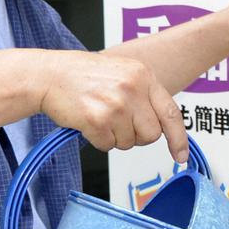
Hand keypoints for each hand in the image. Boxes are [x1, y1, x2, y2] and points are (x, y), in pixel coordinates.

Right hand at [38, 50, 188, 162]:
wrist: (48, 74)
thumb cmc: (83, 76)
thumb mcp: (123, 73)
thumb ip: (144, 95)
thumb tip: (162, 126)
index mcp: (143, 75)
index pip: (171, 113)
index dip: (178, 138)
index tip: (180, 155)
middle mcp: (133, 88)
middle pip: (151, 134)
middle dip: (136, 136)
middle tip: (118, 122)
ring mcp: (116, 104)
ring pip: (129, 143)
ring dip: (115, 137)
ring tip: (101, 116)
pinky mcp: (97, 120)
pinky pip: (108, 145)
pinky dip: (98, 140)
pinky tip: (89, 121)